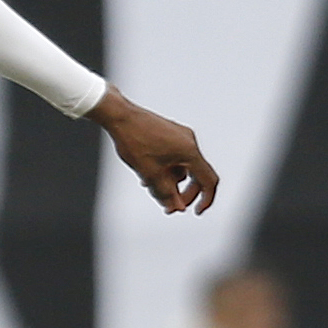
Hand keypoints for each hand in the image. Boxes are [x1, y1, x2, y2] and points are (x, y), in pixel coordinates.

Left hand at [88, 85, 217, 213]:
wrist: (119, 115)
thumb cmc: (133, 141)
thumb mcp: (149, 173)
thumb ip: (165, 193)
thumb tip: (176, 208)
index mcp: (190, 152)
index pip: (208, 180)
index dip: (205, 198)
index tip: (196, 211)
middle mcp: (189, 142)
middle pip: (195, 175)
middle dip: (183, 193)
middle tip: (169, 206)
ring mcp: (180, 136)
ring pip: (181, 166)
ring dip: (169, 180)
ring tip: (148, 186)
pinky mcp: (169, 133)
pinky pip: (173, 156)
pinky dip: (164, 168)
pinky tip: (146, 173)